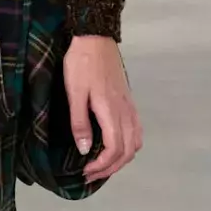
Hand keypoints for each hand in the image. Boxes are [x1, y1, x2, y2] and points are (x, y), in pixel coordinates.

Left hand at [64, 35, 142, 184]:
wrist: (95, 36)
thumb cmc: (81, 63)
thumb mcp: (74, 93)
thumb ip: (80, 122)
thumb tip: (86, 150)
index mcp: (111, 111)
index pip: (115, 149)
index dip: (101, 166)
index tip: (85, 172)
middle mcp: (125, 111)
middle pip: (128, 151)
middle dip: (111, 167)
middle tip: (91, 174)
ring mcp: (130, 105)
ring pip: (135, 141)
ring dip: (121, 158)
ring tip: (102, 164)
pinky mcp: (129, 100)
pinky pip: (136, 130)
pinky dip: (128, 144)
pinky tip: (113, 145)